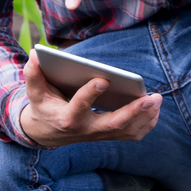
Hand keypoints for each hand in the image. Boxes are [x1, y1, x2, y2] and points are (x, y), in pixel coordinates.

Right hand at [16, 50, 160, 146]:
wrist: (48, 133)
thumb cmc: (44, 106)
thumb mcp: (35, 92)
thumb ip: (33, 75)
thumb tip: (36, 54)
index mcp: (67, 118)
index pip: (79, 106)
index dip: (90, 94)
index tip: (103, 78)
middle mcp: (85, 130)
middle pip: (112, 123)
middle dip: (133, 112)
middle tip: (150, 97)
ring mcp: (99, 135)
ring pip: (126, 131)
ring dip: (145, 117)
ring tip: (157, 99)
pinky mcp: (108, 136)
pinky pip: (132, 135)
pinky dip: (146, 124)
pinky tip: (155, 109)